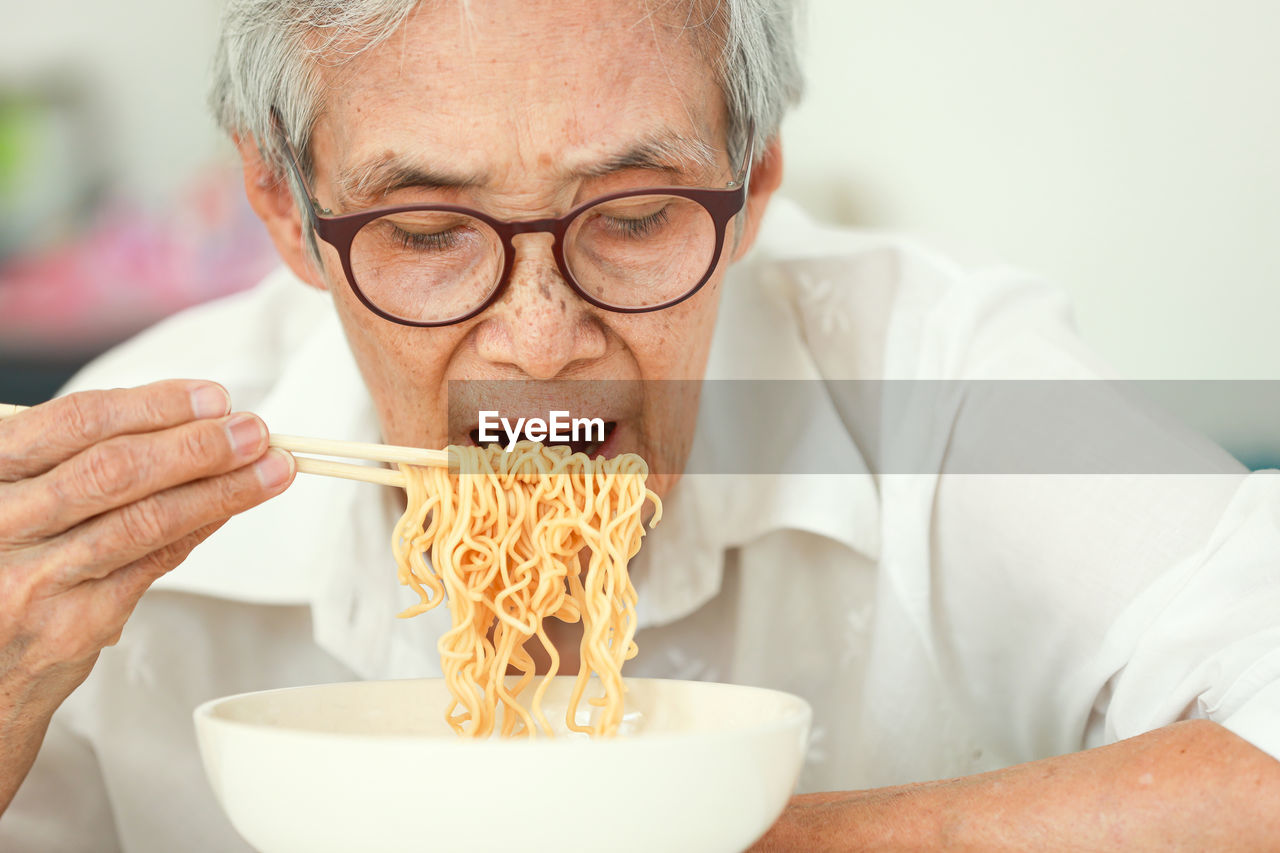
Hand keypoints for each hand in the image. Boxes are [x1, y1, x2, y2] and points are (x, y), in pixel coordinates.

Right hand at [0, 380, 294, 812]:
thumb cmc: (2, 566)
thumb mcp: (13, 500)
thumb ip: (74, 462)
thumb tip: (186, 424)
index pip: (73, 423)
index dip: (152, 405)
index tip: (210, 397)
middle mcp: (0, 524)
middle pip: (114, 470)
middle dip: (198, 445)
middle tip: (253, 431)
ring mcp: (33, 579)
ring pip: (144, 520)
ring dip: (221, 489)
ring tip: (270, 469)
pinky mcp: (71, 624)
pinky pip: (153, 564)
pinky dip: (201, 528)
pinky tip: (233, 508)